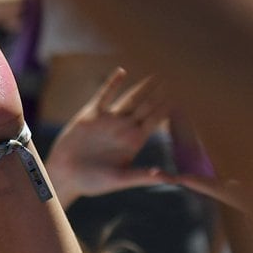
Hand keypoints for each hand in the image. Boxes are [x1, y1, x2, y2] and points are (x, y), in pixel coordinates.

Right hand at [46, 67, 172, 201]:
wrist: (64, 176)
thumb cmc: (91, 182)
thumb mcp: (119, 180)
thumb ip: (142, 176)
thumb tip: (170, 179)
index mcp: (134, 141)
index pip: (157, 119)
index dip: (170, 106)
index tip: (188, 93)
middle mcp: (124, 127)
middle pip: (147, 104)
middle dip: (162, 90)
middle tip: (179, 72)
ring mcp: (109, 119)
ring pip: (130, 97)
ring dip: (143, 84)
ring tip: (157, 70)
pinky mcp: (91, 115)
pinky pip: (104, 95)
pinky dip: (112, 83)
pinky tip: (122, 71)